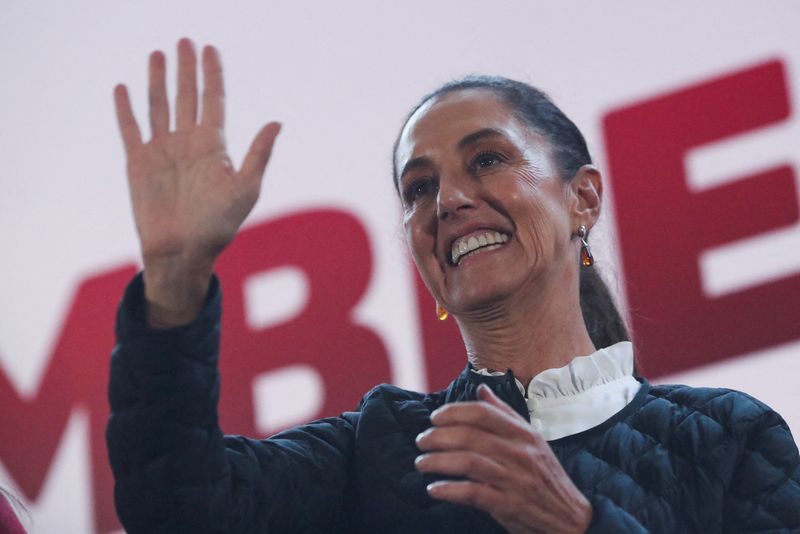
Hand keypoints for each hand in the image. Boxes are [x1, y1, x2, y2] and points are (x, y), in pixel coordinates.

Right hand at [114, 38, 280, 324]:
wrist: (183, 253)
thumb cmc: (219, 227)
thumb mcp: (246, 189)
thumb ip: (259, 154)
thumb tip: (277, 122)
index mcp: (214, 147)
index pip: (214, 100)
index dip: (212, 74)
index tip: (210, 49)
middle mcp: (188, 143)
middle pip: (187, 95)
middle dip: (186, 68)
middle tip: (184, 41)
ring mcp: (162, 151)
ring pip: (159, 105)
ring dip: (157, 80)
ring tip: (157, 53)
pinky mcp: (138, 163)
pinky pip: (130, 129)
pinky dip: (126, 109)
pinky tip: (124, 88)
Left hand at [415, 384, 591, 533]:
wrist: (572, 519)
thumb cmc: (546, 478)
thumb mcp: (532, 440)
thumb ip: (505, 414)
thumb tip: (481, 389)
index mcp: (523, 434)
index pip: (483, 413)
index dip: (454, 412)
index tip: (435, 418)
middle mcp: (519, 453)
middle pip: (470, 436)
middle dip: (438, 437)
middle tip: (421, 441)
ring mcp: (515, 479)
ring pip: (469, 462)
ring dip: (438, 461)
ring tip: (422, 463)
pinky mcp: (510, 505)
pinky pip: (474, 493)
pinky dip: (450, 490)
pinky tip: (434, 489)